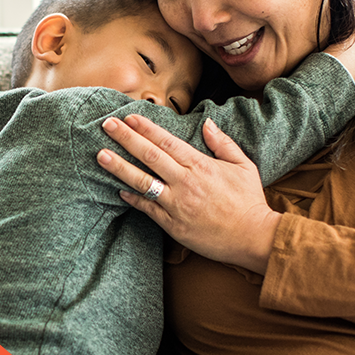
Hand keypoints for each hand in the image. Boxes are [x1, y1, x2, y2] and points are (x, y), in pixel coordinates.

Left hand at [96, 114, 280, 273]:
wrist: (253, 237)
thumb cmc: (249, 201)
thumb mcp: (243, 165)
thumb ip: (222, 143)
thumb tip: (207, 122)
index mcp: (201, 165)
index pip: (167, 141)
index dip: (146, 128)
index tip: (128, 117)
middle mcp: (185, 182)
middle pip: (149, 156)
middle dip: (126, 139)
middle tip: (106, 125)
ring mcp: (177, 204)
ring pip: (143, 181)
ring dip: (120, 167)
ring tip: (100, 155)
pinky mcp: (174, 225)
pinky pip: (148, 209)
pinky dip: (133, 199)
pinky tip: (118, 191)